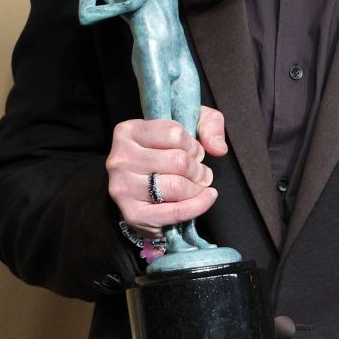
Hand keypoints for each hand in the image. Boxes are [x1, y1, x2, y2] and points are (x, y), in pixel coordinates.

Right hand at [106, 106, 227, 231]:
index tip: (193, 153)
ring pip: (178, 186)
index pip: (175, 133)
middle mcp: (120, 159)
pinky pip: (177, 210)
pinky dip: (199, 205)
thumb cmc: (163, 155)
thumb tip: (218, 148)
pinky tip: (206, 198)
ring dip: (197, 187)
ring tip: (198, 185)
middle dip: (198, 169)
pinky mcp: (133, 214)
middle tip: (199, 173)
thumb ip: (209, 124)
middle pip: (178, 161)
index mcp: (128, 132)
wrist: (141, 192)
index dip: (193, 145)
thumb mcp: (188, 125)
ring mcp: (124, 187)